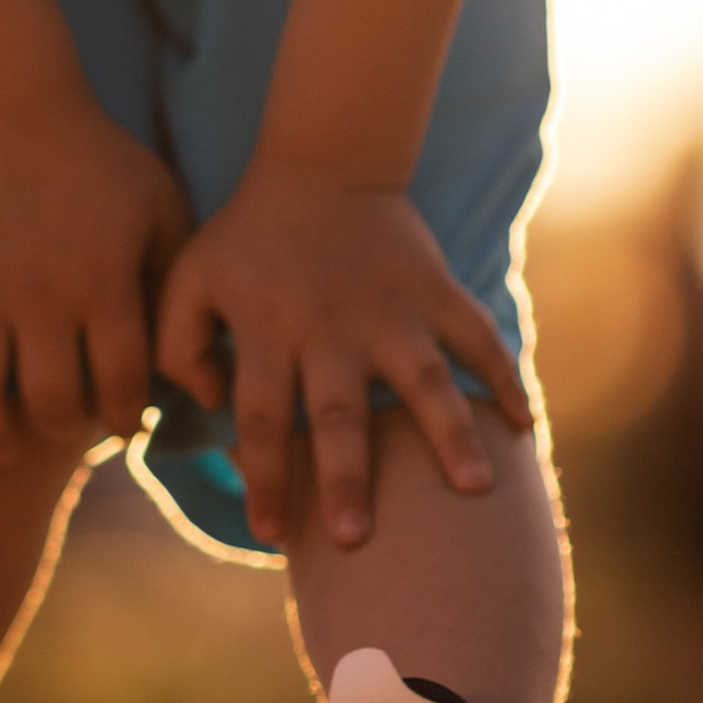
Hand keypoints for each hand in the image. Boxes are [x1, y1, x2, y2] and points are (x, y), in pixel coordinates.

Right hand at [0, 101, 190, 457]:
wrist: (15, 100)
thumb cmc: (101, 157)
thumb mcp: (163, 207)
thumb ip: (180, 284)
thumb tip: (200, 365)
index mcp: (104, 285)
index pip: (120, 386)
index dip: (125, 418)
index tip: (122, 424)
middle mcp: (42, 297)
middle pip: (50, 402)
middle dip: (63, 429)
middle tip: (64, 426)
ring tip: (0, 444)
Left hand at [155, 163, 530, 549]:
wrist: (323, 164)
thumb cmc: (248, 235)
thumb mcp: (191, 278)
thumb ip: (177, 345)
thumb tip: (204, 405)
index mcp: (269, 328)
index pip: (259, 416)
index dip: (263, 477)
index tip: (270, 533)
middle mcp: (332, 327)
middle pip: (338, 412)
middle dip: (346, 477)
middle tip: (355, 538)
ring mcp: (392, 309)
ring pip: (424, 379)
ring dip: (449, 434)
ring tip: (475, 488)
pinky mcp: (436, 290)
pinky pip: (478, 338)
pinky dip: (505, 379)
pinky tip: (526, 426)